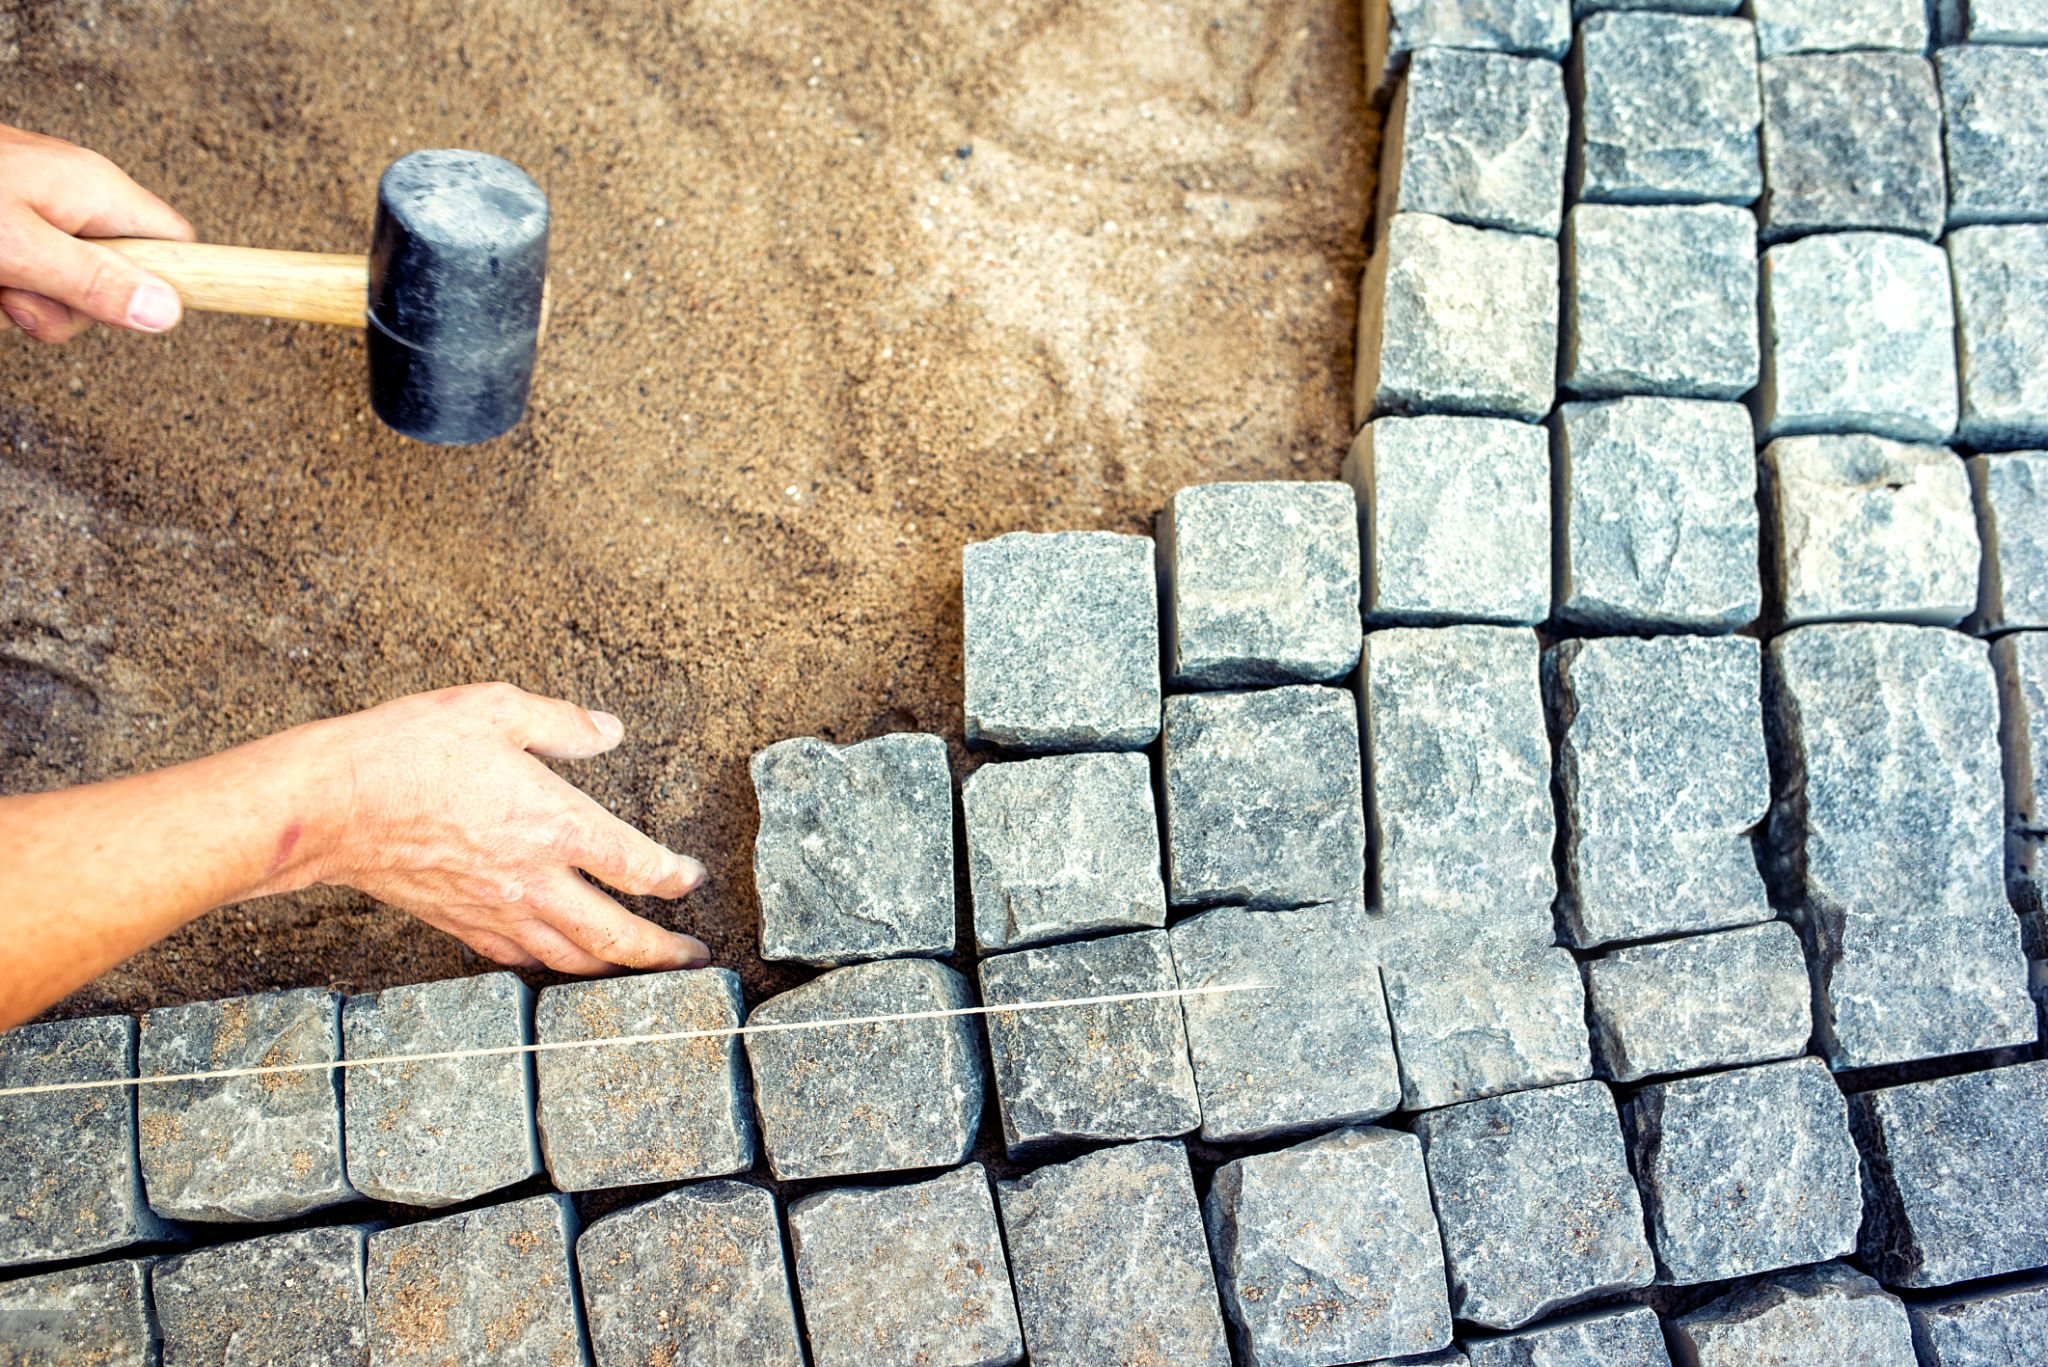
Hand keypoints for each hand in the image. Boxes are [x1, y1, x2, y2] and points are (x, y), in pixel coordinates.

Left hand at [0, 123, 193, 342]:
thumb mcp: (17, 248)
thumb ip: (91, 283)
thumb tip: (166, 313)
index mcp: (94, 190)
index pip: (178, 244)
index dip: (168, 287)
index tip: (143, 318)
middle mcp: (74, 197)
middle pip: (114, 281)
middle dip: (67, 310)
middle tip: (19, 297)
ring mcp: (38, 211)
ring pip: (63, 288)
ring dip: (23, 304)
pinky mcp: (7, 225)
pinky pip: (25, 276)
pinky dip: (0, 289)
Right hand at [286, 683, 711, 975]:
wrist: (330, 806)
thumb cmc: (409, 749)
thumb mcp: (496, 709)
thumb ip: (562, 722)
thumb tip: (608, 729)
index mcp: (557, 824)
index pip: (638, 866)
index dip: (676, 877)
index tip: (692, 878)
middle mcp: (534, 880)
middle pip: (616, 935)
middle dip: (663, 955)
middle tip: (696, 962)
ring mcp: (495, 910)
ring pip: (570, 958)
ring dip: (613, 969)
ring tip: (642, 972)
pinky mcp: (458, 924)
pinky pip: (518, 958)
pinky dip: (551, 966)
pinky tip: (560, 962)